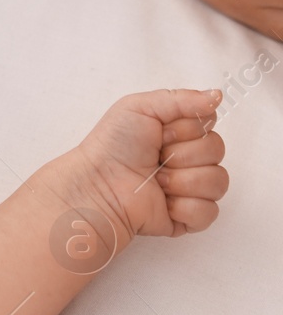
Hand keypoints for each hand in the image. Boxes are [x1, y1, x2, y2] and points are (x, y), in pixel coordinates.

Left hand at [68, 88, 227, 239]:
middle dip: (181, 155)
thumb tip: (217, 96)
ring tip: (155, 181)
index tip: (160, 134)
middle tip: (154, 159)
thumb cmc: (112, 144)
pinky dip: (184, 207)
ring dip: (181, 181)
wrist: (98, 184)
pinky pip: (210, 211)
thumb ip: (181, 99)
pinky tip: (163, 203)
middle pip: (217, 151)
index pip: (210, 125)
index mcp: (181, 134)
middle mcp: (190, 160)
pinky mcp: (188, 218)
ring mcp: (191, 190)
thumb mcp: (139, 107)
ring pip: (218, 181)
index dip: (185, 129)